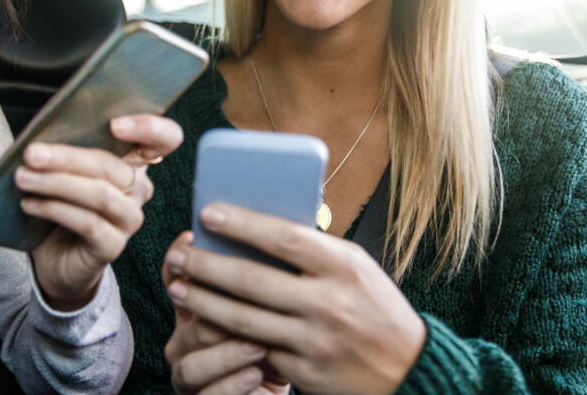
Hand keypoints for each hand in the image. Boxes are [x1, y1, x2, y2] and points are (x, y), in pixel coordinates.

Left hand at [16, 113, 181, 309]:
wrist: (55, 256)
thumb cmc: (61, 202)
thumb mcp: (66, 169)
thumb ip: (68, 147)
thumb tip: (42, 135)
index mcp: (134, 162)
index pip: (164, 139)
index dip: (149, 128)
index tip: (114, 125)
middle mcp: (138, 188)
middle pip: (113, 166)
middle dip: (68, 157)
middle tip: (31, 154)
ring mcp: (128, 219)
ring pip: (101, 195)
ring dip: (57, 183)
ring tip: (23, 178)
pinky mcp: (112, 246)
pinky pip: (88, 223)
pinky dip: (55, 209)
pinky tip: (29, 204)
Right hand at [163, 233, 290, 394]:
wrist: (278, 387)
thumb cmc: (278, 343)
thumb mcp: (274, 307)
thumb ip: (265, 278)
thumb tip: (274, 241)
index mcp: (197, 309)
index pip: (174, 278)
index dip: (178, 259)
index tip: (192, 238)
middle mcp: (185, 339)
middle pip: (188, 321)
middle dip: (215, 308)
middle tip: (248, 302)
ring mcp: (190, 373)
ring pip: (192, 362)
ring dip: (228, 352)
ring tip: (259, 345)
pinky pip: (210, 394)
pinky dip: (233, 384)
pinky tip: (256, 373)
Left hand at [165, 205, 426, 394]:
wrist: (408, 369)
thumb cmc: (375, 308)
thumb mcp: (356, 269)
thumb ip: (314, 252)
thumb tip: (256, 229)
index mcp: (344, 266)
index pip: (283, 237)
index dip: (241, 224)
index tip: (207, 213)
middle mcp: (329, 303)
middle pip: (252, 280)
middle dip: (206, 266)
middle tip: (177, 255)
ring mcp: (315, 341)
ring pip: (243, 320)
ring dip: (203, 302)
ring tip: (178, 288)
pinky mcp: (305, 373)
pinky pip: (254, 351)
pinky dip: (224, 337)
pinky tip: (203, 324)